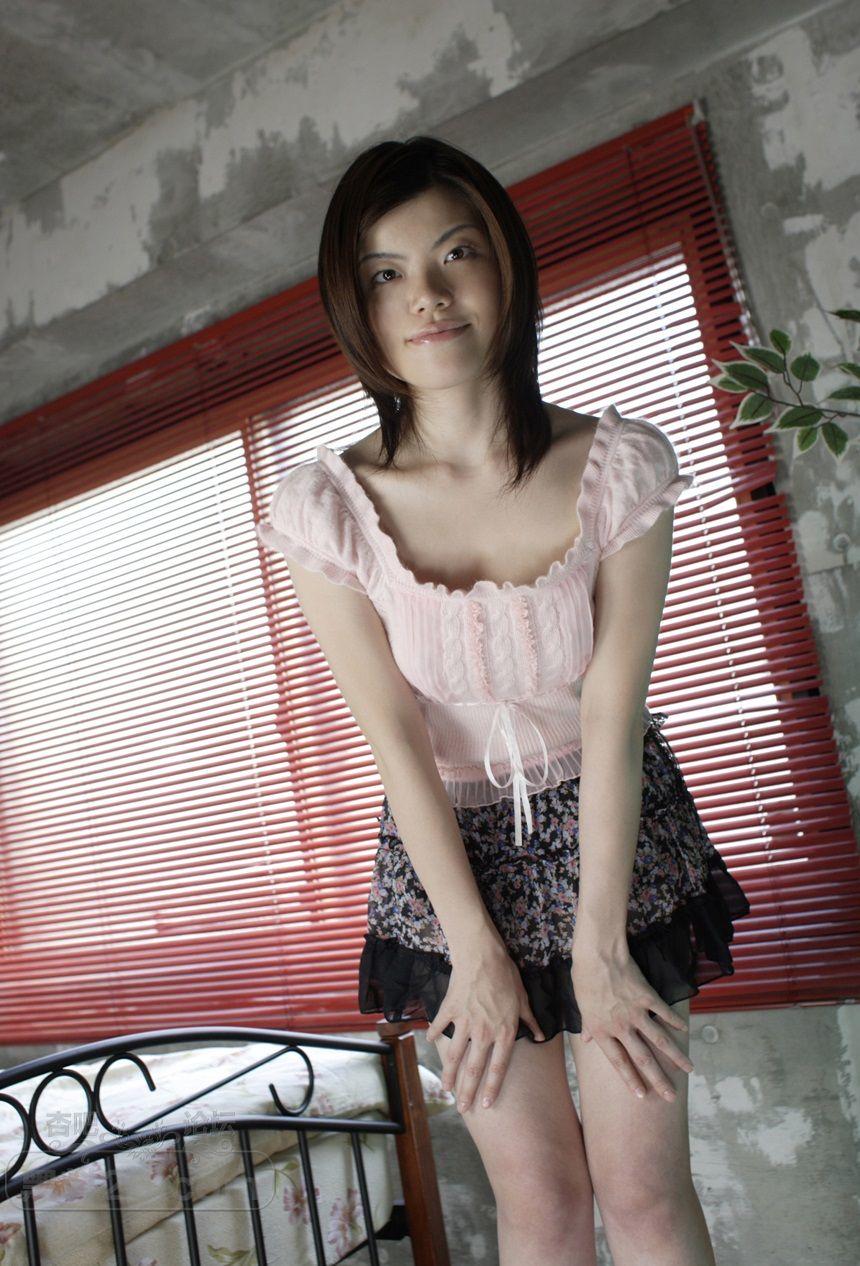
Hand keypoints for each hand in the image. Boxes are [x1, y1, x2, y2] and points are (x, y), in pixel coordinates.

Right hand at [425, 941, 545, 1111]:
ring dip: (449, 1074)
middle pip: (474, 1068)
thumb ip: (530, 1021)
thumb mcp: (523, 1000)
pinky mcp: (450, 1010)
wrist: (483, 956)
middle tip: (462, 1108)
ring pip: (455, 1055)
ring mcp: (465, 1023)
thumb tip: (539, 1037)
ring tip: (445, 1089)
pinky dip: (436, 1035)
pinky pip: (441, 1027)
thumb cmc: (507, 976)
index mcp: (504, 1032)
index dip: (492, 1088)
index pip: (498, 1068)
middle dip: (468, 1091)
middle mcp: (484, 1032)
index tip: (486, 1105)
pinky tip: (431, 1044)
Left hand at [571, 940, 693, 1099]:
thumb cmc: (584, 978)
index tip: (643, 1095)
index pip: (618, 1062)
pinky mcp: (647, 998)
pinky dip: (676, 1022)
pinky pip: (664, 1013)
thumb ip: (588, 1027)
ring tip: (690, 1070)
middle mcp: (620, 1027)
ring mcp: (635, 1013)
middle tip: (671, 1096)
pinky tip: (685, 1031)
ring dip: (676, 1057)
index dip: (631, 1079)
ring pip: (660, 1041)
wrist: (598, 955)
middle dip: (658, 1080)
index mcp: (602, 1031)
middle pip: (642, 1058)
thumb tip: (588, 1041)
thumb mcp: (581, 1006)